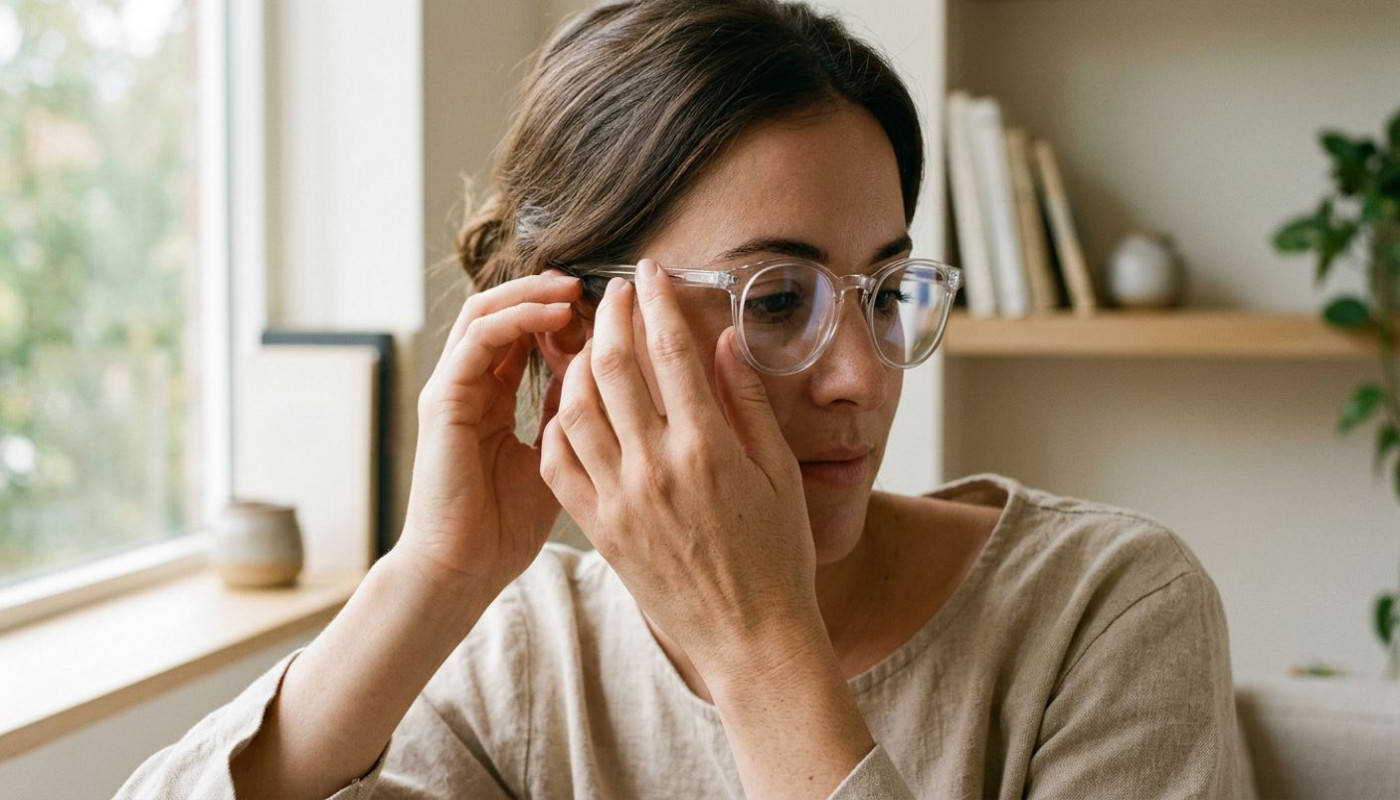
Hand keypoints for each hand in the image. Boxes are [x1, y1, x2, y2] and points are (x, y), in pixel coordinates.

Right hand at [398, 272, 581, 598]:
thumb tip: (605, 375)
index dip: (565, 314)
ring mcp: (452, 388)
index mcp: (492, 398)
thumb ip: (570, 414)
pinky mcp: (444, 398)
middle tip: (598, 284)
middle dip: (549, 292)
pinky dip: (518, 317)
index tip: (611, 308)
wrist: (462, 570)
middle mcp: (468, 385)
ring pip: (488, 311)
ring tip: (578, 288)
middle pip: (504, 312)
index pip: (524, 334)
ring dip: (535, 294)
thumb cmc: (506, 527)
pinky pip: (480, 338)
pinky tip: (556, 315)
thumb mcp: (554, 457)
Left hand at [539, 258, 819, 677]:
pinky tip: (571, 405)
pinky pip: (559, 462)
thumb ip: (748, 402)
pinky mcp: (598, 529)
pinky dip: (558, 424)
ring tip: (589, 341)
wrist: (750, 637)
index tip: (651, 271)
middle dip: (609, 315)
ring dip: (576, 363)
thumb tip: (724, 341)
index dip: (656, 300)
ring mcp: (620, 499)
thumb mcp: (780, 472)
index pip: (670, 350)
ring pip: (575, 408)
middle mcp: (656, 468)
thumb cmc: (777, 555)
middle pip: (613, 366)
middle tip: (613, 290)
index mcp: (707, 447)